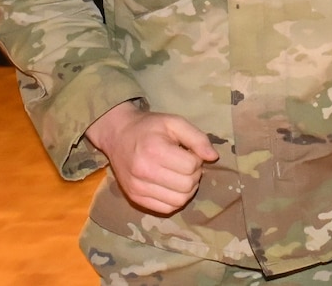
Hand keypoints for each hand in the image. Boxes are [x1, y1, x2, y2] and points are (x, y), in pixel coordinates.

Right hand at [86, 101, 218, 214]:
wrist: (118, 135)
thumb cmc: (149, 127)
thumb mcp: (174, 122)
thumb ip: (197, 138)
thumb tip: (214, 157)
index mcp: (155, 150)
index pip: (191, 166)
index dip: (197, 159)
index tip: (189, 152)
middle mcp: (144, 172)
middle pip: (187, 185)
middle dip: (194, 175)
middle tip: (188, 164)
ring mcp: (138, 188)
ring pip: (178, 201)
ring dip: (187, 190)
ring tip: (181, 176)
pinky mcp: (135, 198)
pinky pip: (166, 209)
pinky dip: (175, 200)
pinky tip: (172, 186)